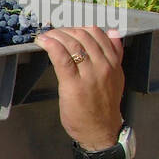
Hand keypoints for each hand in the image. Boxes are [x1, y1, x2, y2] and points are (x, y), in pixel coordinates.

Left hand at [36, 27, 124, 149]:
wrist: (101, 130)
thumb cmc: (104, 106)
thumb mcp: (116, 77)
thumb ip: (115, 54)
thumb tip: (114, 32)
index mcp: (113, 63)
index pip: (98, 34)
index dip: (79, 27)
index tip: (67, 30)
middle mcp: (103, 66)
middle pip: (83, 36)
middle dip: (65, 31)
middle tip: (53, 33)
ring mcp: (89, 75)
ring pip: (72, 44)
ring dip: (55, 35)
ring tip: (45, 36)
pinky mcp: (74, 84)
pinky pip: (62, 57)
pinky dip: (51, 45)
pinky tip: (42, 42)